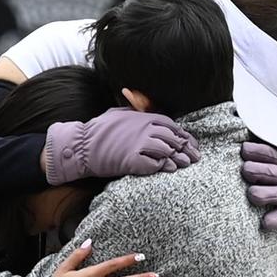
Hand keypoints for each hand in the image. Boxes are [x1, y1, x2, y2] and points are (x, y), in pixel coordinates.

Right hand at [45, 109, 197, 182]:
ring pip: (166, 150)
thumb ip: (134, 110)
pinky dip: (163, 167)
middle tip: (195, 158)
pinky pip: (154, 164)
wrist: (81, 145)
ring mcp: (138, 144)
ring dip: (177, 159)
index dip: (183, 135)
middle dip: (185, 148)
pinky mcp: (132, 159)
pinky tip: (170, 169)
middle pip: (172, 138)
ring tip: (185, 165)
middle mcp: (143, 128)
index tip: (191, 143)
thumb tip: (143, 107)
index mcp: (142, 117)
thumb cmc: (98, 130)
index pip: (171, 125)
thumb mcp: (118, 114)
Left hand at [241, 141, 276, 236]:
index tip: (244, 150)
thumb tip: (236, 143)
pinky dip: (275, 219)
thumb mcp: (276, 161)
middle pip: (272, 172)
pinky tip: (265, 222)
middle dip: (258, 170)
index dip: (257, 151)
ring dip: (264, 193)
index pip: (270, 154)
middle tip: (245, 170)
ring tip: (252, 194)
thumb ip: (258, 153)